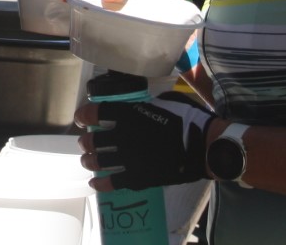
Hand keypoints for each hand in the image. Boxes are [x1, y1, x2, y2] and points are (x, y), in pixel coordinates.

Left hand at [74, 93, 215, 190]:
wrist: (204, 146)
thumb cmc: (187, 118)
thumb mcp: (164, 101)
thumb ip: (145, 104)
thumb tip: (135, 104)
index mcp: (129, 114)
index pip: (96, 113)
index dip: (84, 116)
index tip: (81, 119)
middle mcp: (125, 136)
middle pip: (94, 140)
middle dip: (87, 142)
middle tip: (86, 143)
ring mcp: (131, 159)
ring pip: (99, 161)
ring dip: (90, 161)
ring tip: (88, 161)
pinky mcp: (140, 177)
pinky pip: (114, 182)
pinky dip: (101, 183)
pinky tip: (95, 183)